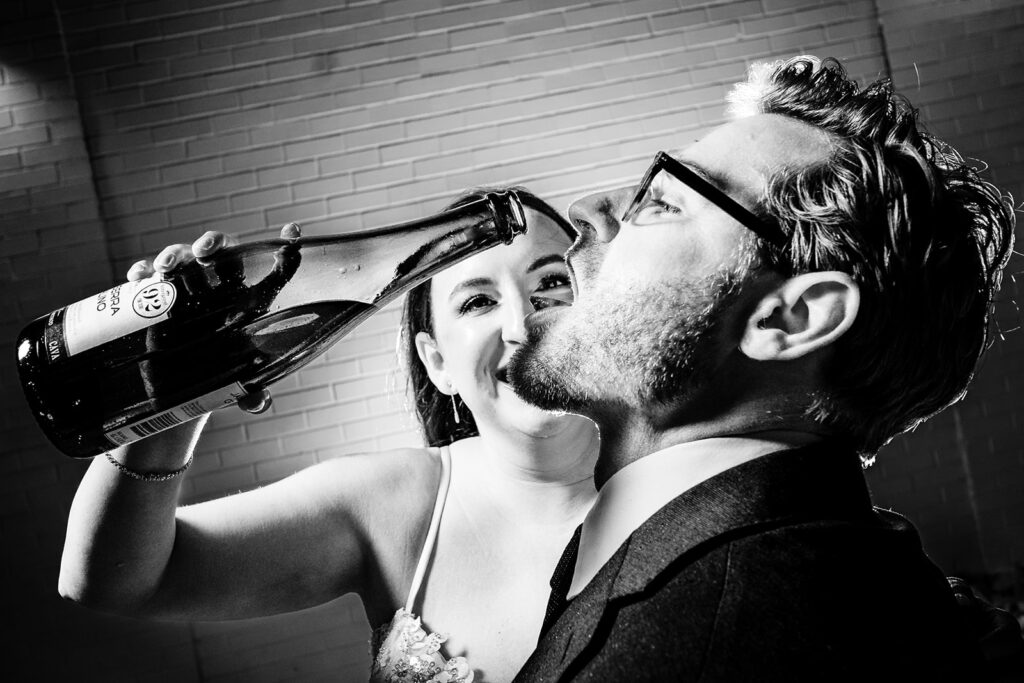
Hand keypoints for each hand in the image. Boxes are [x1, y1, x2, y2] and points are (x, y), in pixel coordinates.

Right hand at [126, 223, 302, 414]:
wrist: (182, 373)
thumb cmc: (221, 365)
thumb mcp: (236, 379)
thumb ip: (250, 390)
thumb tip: (258, 402)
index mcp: (249, 295)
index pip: (272, 265)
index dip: (284, 246)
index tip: (292, 231)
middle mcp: (218, 282)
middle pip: (221, 250)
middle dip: (212, 242)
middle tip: (205, 250)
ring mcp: (186, 283)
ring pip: (182, 256)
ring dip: (173, 255)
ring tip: (166, 267)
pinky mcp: (156, 294)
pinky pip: (147, 275)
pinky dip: (141, 272)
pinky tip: (136, 278)